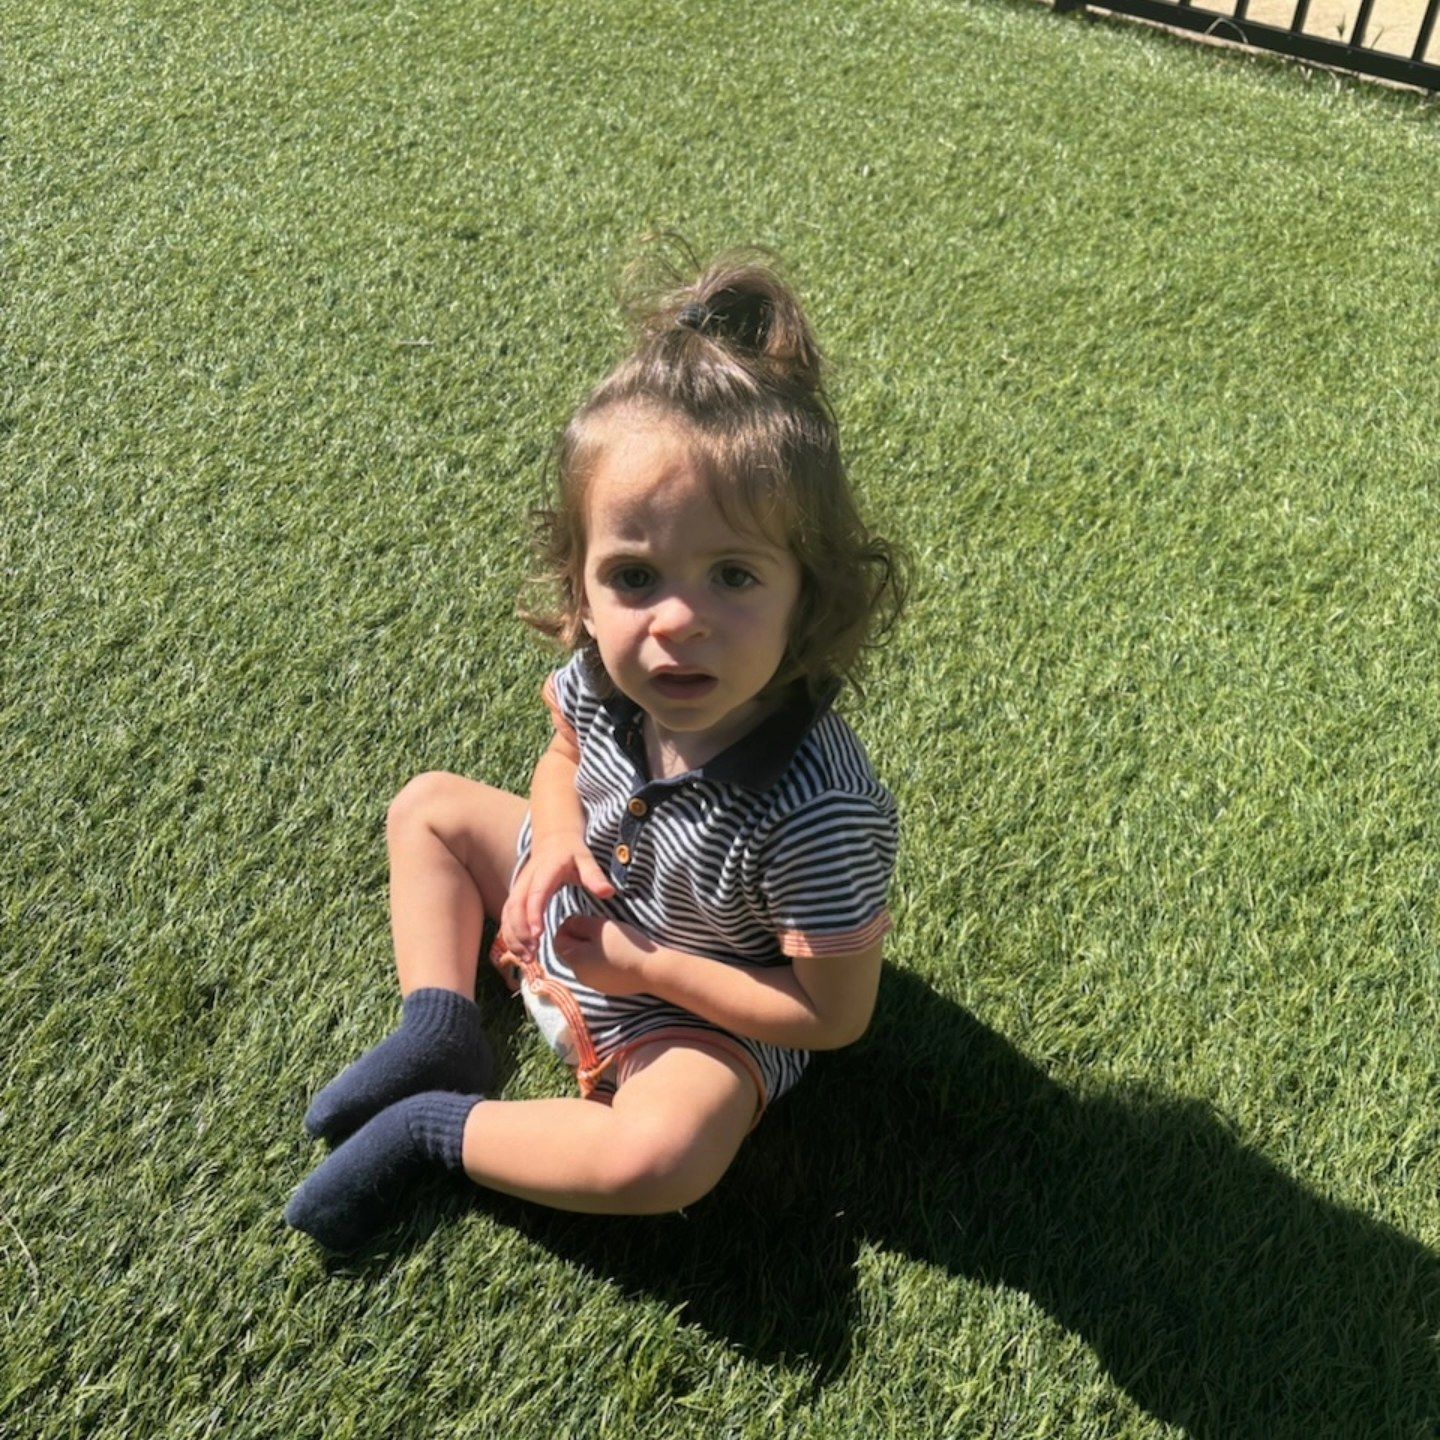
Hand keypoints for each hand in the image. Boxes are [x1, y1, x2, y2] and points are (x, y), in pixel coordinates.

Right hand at [501, 834, 614, 958]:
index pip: (535, 894)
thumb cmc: (572, 852)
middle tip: (533, 954)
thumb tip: (608, 892)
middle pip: (515, 907)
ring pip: (508, 914)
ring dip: (513, 937)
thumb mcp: (586, 859)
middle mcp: (526, 880)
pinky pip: (507, 917)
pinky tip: (519, 952)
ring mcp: (518, 888)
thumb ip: (595, 876)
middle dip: (520, 932)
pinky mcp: (515, 896)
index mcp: (545, 871)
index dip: (533, 914)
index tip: (538, 934)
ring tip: (526, 959)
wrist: (553, 839)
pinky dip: (509, 935)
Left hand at [552, 915, 657, 996]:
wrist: (650, 971)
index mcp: (574, 960)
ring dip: (593, 950)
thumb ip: (580, 923)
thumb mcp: (600, 927)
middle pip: (572, 952)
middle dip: (581, 938)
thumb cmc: (623, 946)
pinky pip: (599, 971)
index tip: (584, 919)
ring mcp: (594, 985)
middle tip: (599, 928)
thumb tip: (570, 923)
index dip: (568, 927)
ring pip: (586, 962)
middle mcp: (579, 976)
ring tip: (610, 940)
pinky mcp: (608, 988)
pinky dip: (603, 961)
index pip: (559, 941)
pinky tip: (618, 954)